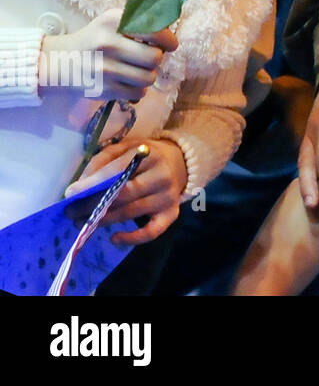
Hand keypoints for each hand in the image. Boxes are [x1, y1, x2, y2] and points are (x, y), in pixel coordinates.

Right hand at [51, 9, 178, 100]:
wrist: (59, 62)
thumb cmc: (95, 39)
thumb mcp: (113, 22)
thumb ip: (140, 24)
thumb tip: (170, 40)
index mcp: (113, 21)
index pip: (155, 31)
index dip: (168, 40)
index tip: (169, 45)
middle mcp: (108, 43)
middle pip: (155, 58)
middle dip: (156, 60)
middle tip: (147, 58)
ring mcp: (104, 68)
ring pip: (148, 78)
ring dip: (146, 76)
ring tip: (135, 70)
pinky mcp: (102, 89)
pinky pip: (137, 93)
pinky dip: (137, 90)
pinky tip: (126, 82)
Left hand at [65, 139, 188, 244]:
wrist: (181, 162)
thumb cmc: (145, 156)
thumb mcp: (126, 148)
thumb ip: (103, 160)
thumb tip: (80, 184)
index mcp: (150, 155)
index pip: (118, 170)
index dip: (93, 182)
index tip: (70, 193)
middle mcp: (161, 176)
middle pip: (123, 194)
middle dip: (92, 205)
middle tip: (71, 212)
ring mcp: (168, 197)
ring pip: (130, 213)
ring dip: (102, 220)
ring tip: (82, 223)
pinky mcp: (171, 213)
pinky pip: (151, 231)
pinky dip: (132, 238)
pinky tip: (114, 238)